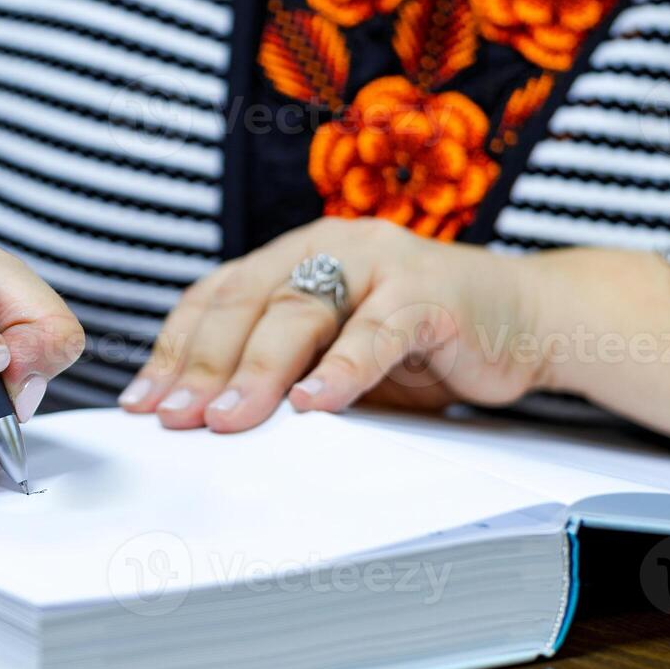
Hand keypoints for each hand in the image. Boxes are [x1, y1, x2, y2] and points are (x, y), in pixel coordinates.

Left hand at [118, 218, 541, 430]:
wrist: (527, 319)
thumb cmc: (421, 342)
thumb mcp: (338, 355)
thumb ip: (285, 370)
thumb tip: (204, 422)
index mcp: (297, 255)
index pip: (217, 298)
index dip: (174, 349)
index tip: (142, 403)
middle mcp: (330, 246)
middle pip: (247, 303)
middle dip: (202, 366)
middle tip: (173, 420)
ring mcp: (381, 263)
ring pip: (302, 313)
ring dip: (259, 371)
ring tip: (226, 420)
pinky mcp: (431, 293)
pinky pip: (378, 332)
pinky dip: (344, 369)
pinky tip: (315, 405)